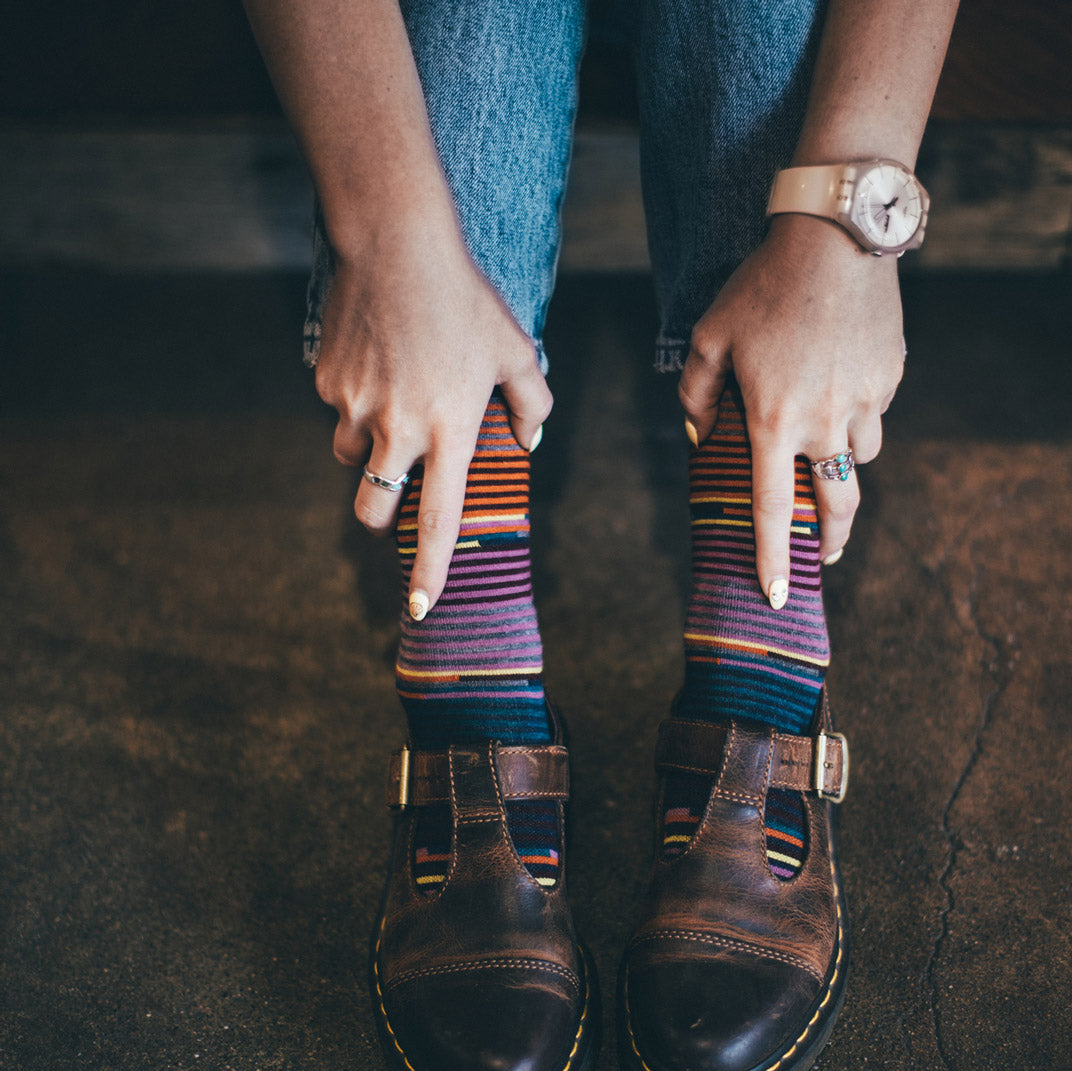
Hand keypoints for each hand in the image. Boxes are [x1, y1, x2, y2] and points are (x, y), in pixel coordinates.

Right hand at [314, 222, 551, 616]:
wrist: (394, 245)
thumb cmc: (465, 300)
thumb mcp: (515, 350)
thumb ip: (530, 404)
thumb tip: (529, 442)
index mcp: (449, 432)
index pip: (440, 522)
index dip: (431, 570)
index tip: (419, 609)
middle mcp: (398, 432)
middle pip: (372, 512)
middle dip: (380, 518)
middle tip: (398, 489)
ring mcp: (355, 409)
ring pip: (353, 458)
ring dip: (372, 448)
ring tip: (398, 395)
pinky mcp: (327, 384)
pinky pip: (340, 410)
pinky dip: (358, 400)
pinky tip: (380, 358)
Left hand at [679, 213, 904, 599]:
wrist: (837, 235)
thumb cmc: (763, 285)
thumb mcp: (711, 335)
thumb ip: (696, 395)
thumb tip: (699, 437)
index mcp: (773, 422)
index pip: (773, 509)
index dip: (773, 558)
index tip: (776, 596)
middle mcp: (824, 424)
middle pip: (837, 505)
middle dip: (832, 539)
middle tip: (825, 554)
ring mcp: (865, 403)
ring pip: (858, 459)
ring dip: (840, 465)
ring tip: (823, 448)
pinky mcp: (892, 379)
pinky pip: (875, 414)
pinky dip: (858, 414)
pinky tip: (841, 383)